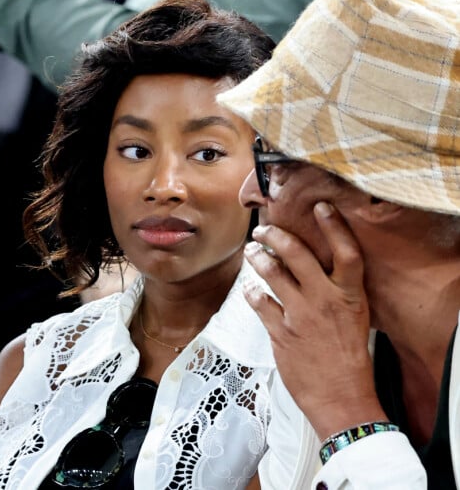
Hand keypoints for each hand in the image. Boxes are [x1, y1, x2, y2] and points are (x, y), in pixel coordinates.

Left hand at [244, 202, 386, 439]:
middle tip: (263, 230)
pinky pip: (260, 302)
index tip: (321, 207)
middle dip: (276, 235)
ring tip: (252, 252)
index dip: (334, 226)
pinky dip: (252, 293)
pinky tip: (251, 290)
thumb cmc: (349, 358)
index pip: (346, 252)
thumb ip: (337, 291)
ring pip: (272, 273)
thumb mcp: (355, 318)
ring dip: (257, 258)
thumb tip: (315, 266)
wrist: (342, 398)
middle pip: (298, 254)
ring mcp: (301, 316)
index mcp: (349, 296)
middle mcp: (325, 300)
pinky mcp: (281, 333)